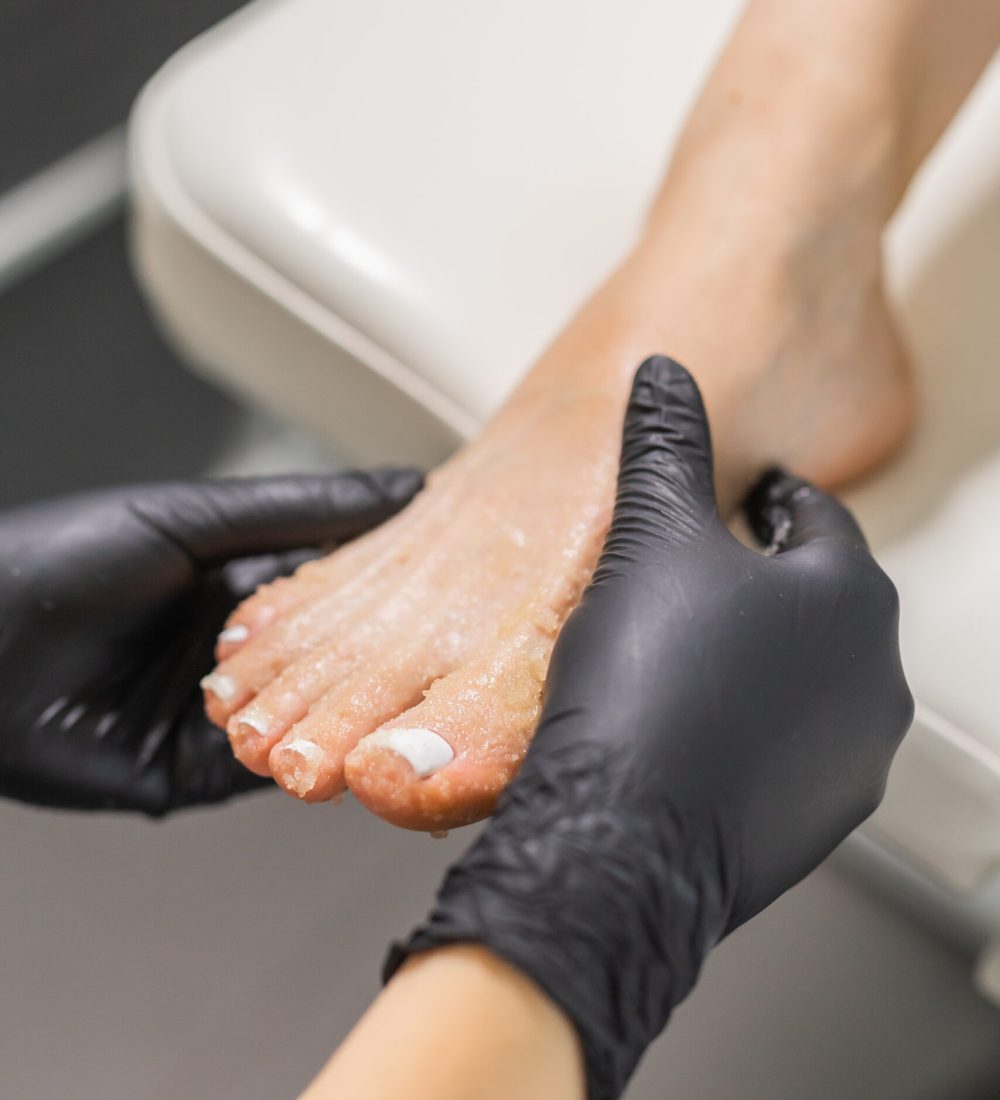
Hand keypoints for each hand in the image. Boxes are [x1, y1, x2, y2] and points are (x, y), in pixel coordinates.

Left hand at [0, 471, 420, 815]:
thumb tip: (401, 486)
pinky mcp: (190, 773)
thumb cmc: (64, 558)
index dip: (404, 585)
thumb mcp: (193, 519)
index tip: (464, 579)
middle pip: (338, 662)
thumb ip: (299, 510)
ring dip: (357, 720)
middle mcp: (239, 653)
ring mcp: (220, 716)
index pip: (348, 589)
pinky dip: (307, 764)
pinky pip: (265, 772)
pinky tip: (354, 753)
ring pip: (312, 721)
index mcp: (243, 585)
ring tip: (423, 709)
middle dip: (392, 661)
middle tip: (462, 653)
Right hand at [386, 358, 911, 1099]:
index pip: (817, 519)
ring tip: (692, 650)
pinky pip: (786, 751)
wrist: (619, 837)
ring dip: (762, 658)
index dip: (773, 498)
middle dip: (767, 579)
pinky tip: (692, 725)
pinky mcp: (812, 825)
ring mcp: (849, 762)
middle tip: (708, 569)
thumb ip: (666, 446)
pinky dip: (750, 726)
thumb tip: (665, 375)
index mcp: (849, 598)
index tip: (747, 494)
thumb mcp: (649, 539)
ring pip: (807, 682)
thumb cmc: (645, 681)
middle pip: (818, 603)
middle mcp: (873, 681)